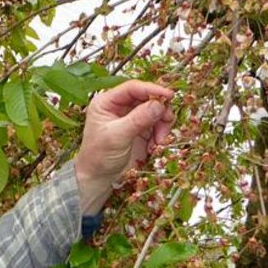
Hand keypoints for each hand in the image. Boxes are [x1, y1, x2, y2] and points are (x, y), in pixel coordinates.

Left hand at [74, 80, 175, 213]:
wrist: (98, 178)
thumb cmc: (99, 157)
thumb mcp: (117, 136)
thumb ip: (138, 119)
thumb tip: (159, 104)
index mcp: (107, 102)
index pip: (132, 88)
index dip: (152, 89)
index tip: (168, 95)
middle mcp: (119, 107)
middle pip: (147, 98)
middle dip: (159, 110)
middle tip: (166, 122)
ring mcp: (131, 118)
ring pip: (155, 111)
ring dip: (162, 124)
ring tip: (159, 140)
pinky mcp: (140, 130)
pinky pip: (157, 125)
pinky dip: (160, 134)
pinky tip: (154, 146)